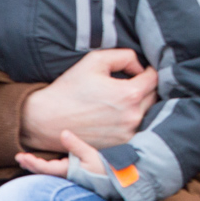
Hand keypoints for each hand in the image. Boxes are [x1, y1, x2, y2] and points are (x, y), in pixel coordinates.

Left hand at [15, 129, 103, 178]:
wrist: (113, 180)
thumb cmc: (102, 167)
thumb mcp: (90, 153)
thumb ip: (75, 144)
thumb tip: (63, 133)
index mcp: (66, 171)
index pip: (44, 168)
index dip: (32, 162)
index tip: (22, 156)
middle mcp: (64, 175)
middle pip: (42, 172)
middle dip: (29, 164)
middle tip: (18, 157)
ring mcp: (67, 175)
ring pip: (46, 172)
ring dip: (35, 166)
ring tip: (25, 160)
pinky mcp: (71, 174)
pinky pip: (53, 171)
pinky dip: (44, 167)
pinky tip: (41, 163)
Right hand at [20, 49, 156, 151]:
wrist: (45, 120)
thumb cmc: (69, 88)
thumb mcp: (96, 60)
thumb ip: (125, 56)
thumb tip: (140, 66)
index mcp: (130, 94)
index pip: (154, 79)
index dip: (147, 71)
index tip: (137, 71)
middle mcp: (133, 116)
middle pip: (154, 96)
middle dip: (145, 87)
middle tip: (130, 82)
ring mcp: (127, 133)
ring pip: (147, 112)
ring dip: (141, 104)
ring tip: (123, 98)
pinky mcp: (119, 145)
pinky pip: (137, 128)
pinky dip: (133, 119)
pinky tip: (119, 113)